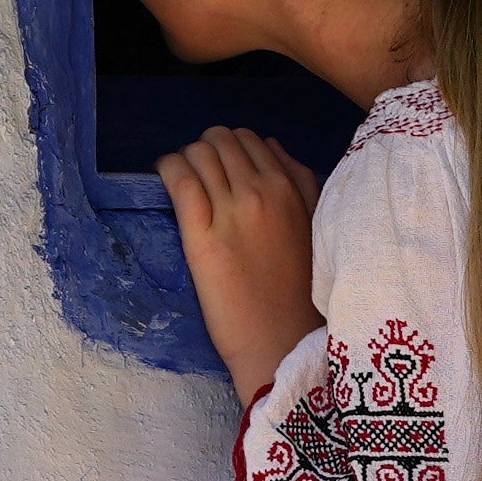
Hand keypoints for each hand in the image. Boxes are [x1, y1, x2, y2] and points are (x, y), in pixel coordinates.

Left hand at [160, 129, 325, 383]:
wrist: (282, 340)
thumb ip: (300, 181)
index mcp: (290, 189)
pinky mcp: (201, 237)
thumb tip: (271, 145)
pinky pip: (179, 180)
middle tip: (199, 174)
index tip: (221, 166)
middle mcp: (260, 192)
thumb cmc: (302, 291)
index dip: (230, 147)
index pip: (251, 140)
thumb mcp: (316, 225)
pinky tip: (165, 177)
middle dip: (206, 149)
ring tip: (183, 179)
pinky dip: (168, 169)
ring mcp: (230, 213)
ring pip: (198, 154)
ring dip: (186, 158)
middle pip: (221, 141)